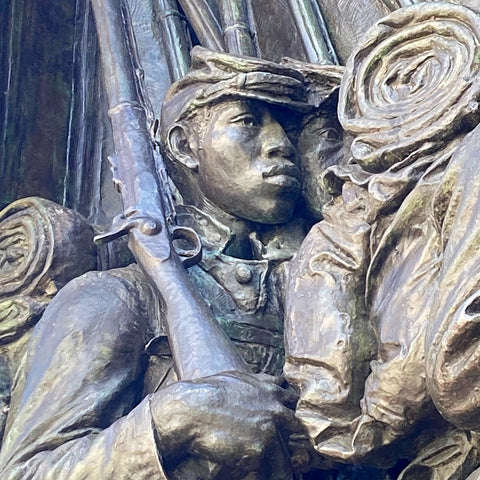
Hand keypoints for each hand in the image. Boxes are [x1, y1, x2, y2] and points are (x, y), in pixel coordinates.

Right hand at [150, 372, 299, 473]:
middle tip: (282, 454)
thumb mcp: (239, 378)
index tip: (285, 427)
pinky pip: (266, 470)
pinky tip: (250, 474)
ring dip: (279, 468)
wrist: (192, 408)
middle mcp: (276, 409)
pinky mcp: (260, 449)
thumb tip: (272, 383)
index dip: (289, 416)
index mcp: (271, 390)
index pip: (294, 403)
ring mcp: (270, 430)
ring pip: (286, 458)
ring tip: (275, 476)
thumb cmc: (209, 392)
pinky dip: (259, 474)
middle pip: (297, 431)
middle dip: (290, 442)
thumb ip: (260, 382)